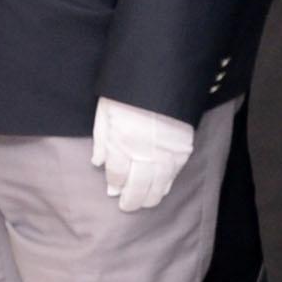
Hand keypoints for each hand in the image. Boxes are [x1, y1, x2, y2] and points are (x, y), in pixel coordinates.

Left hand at [90, 98, 194, 213]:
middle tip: (126, 206)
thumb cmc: (127, 91)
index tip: (113, 190)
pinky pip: (174, 175)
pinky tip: (161, 189)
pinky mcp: (184, 149)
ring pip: (158, 186)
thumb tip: (98, 163)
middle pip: (138, 187)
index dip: (115, 185)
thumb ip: (101, 140)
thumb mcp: (105, 111)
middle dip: (131, 200)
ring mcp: (167, 153)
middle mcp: (145, 152)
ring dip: (150, 197)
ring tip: (142, 203)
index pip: (117, 175)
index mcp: (122, 142)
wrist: (162, 75)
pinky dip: (167, 185)